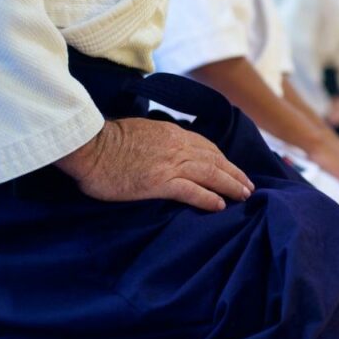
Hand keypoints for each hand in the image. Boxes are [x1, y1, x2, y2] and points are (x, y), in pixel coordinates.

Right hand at [56, 118, 253, 211]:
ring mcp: (170, 165)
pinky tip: (219, 206)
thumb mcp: (142, 132)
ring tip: (243, 195)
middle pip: (215, 160)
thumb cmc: (108, 142)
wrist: (90, 148)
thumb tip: (167, 149)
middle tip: (248, 186)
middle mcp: (177, 147)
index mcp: (173, 134)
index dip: (223, 159)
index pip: (207, 147)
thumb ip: (160, 139)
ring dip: (230, 185)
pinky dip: (208, 198)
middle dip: (234, 173)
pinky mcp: (160, 182)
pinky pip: (192, 190)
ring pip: (211, 174)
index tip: (232, 169)